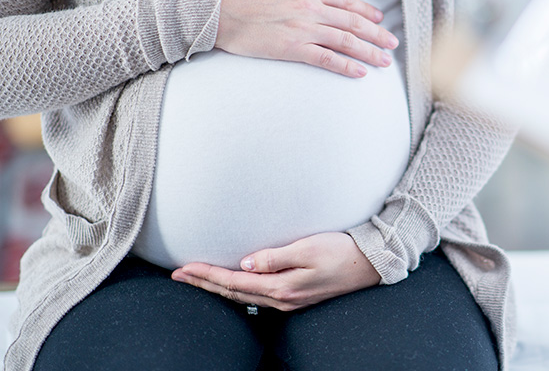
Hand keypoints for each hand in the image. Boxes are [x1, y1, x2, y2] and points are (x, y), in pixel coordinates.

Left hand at [171, 232, 380, 311]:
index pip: (234, 282)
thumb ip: (275, 257)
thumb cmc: (342, 251)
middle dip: (204, 283)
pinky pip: (256, 296)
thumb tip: (244, 264)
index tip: (184, 268)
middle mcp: (282, 299)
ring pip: (243, 297)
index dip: (206, 275)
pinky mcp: (296, 296)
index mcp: (282, 287)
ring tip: (197, 279)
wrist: (371, 264)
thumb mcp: (308, 248)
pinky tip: (232, 285)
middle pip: (233, 293)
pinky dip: (237, 290)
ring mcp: (289, 300)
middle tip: (178, 275)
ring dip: (217, 288)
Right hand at [216, 0, 399, 77]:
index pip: (347, 0)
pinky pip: (326, 59)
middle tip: (392, 43)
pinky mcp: (292, 48)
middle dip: (377, 33)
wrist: (216, 8)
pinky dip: (346, 66)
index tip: (379, 19)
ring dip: (369, 52)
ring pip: (346, 41)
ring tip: (384, 61)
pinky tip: (360, 72)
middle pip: (353, 22)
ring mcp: (303, 28)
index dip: (367, 11)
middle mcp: (311, 7)